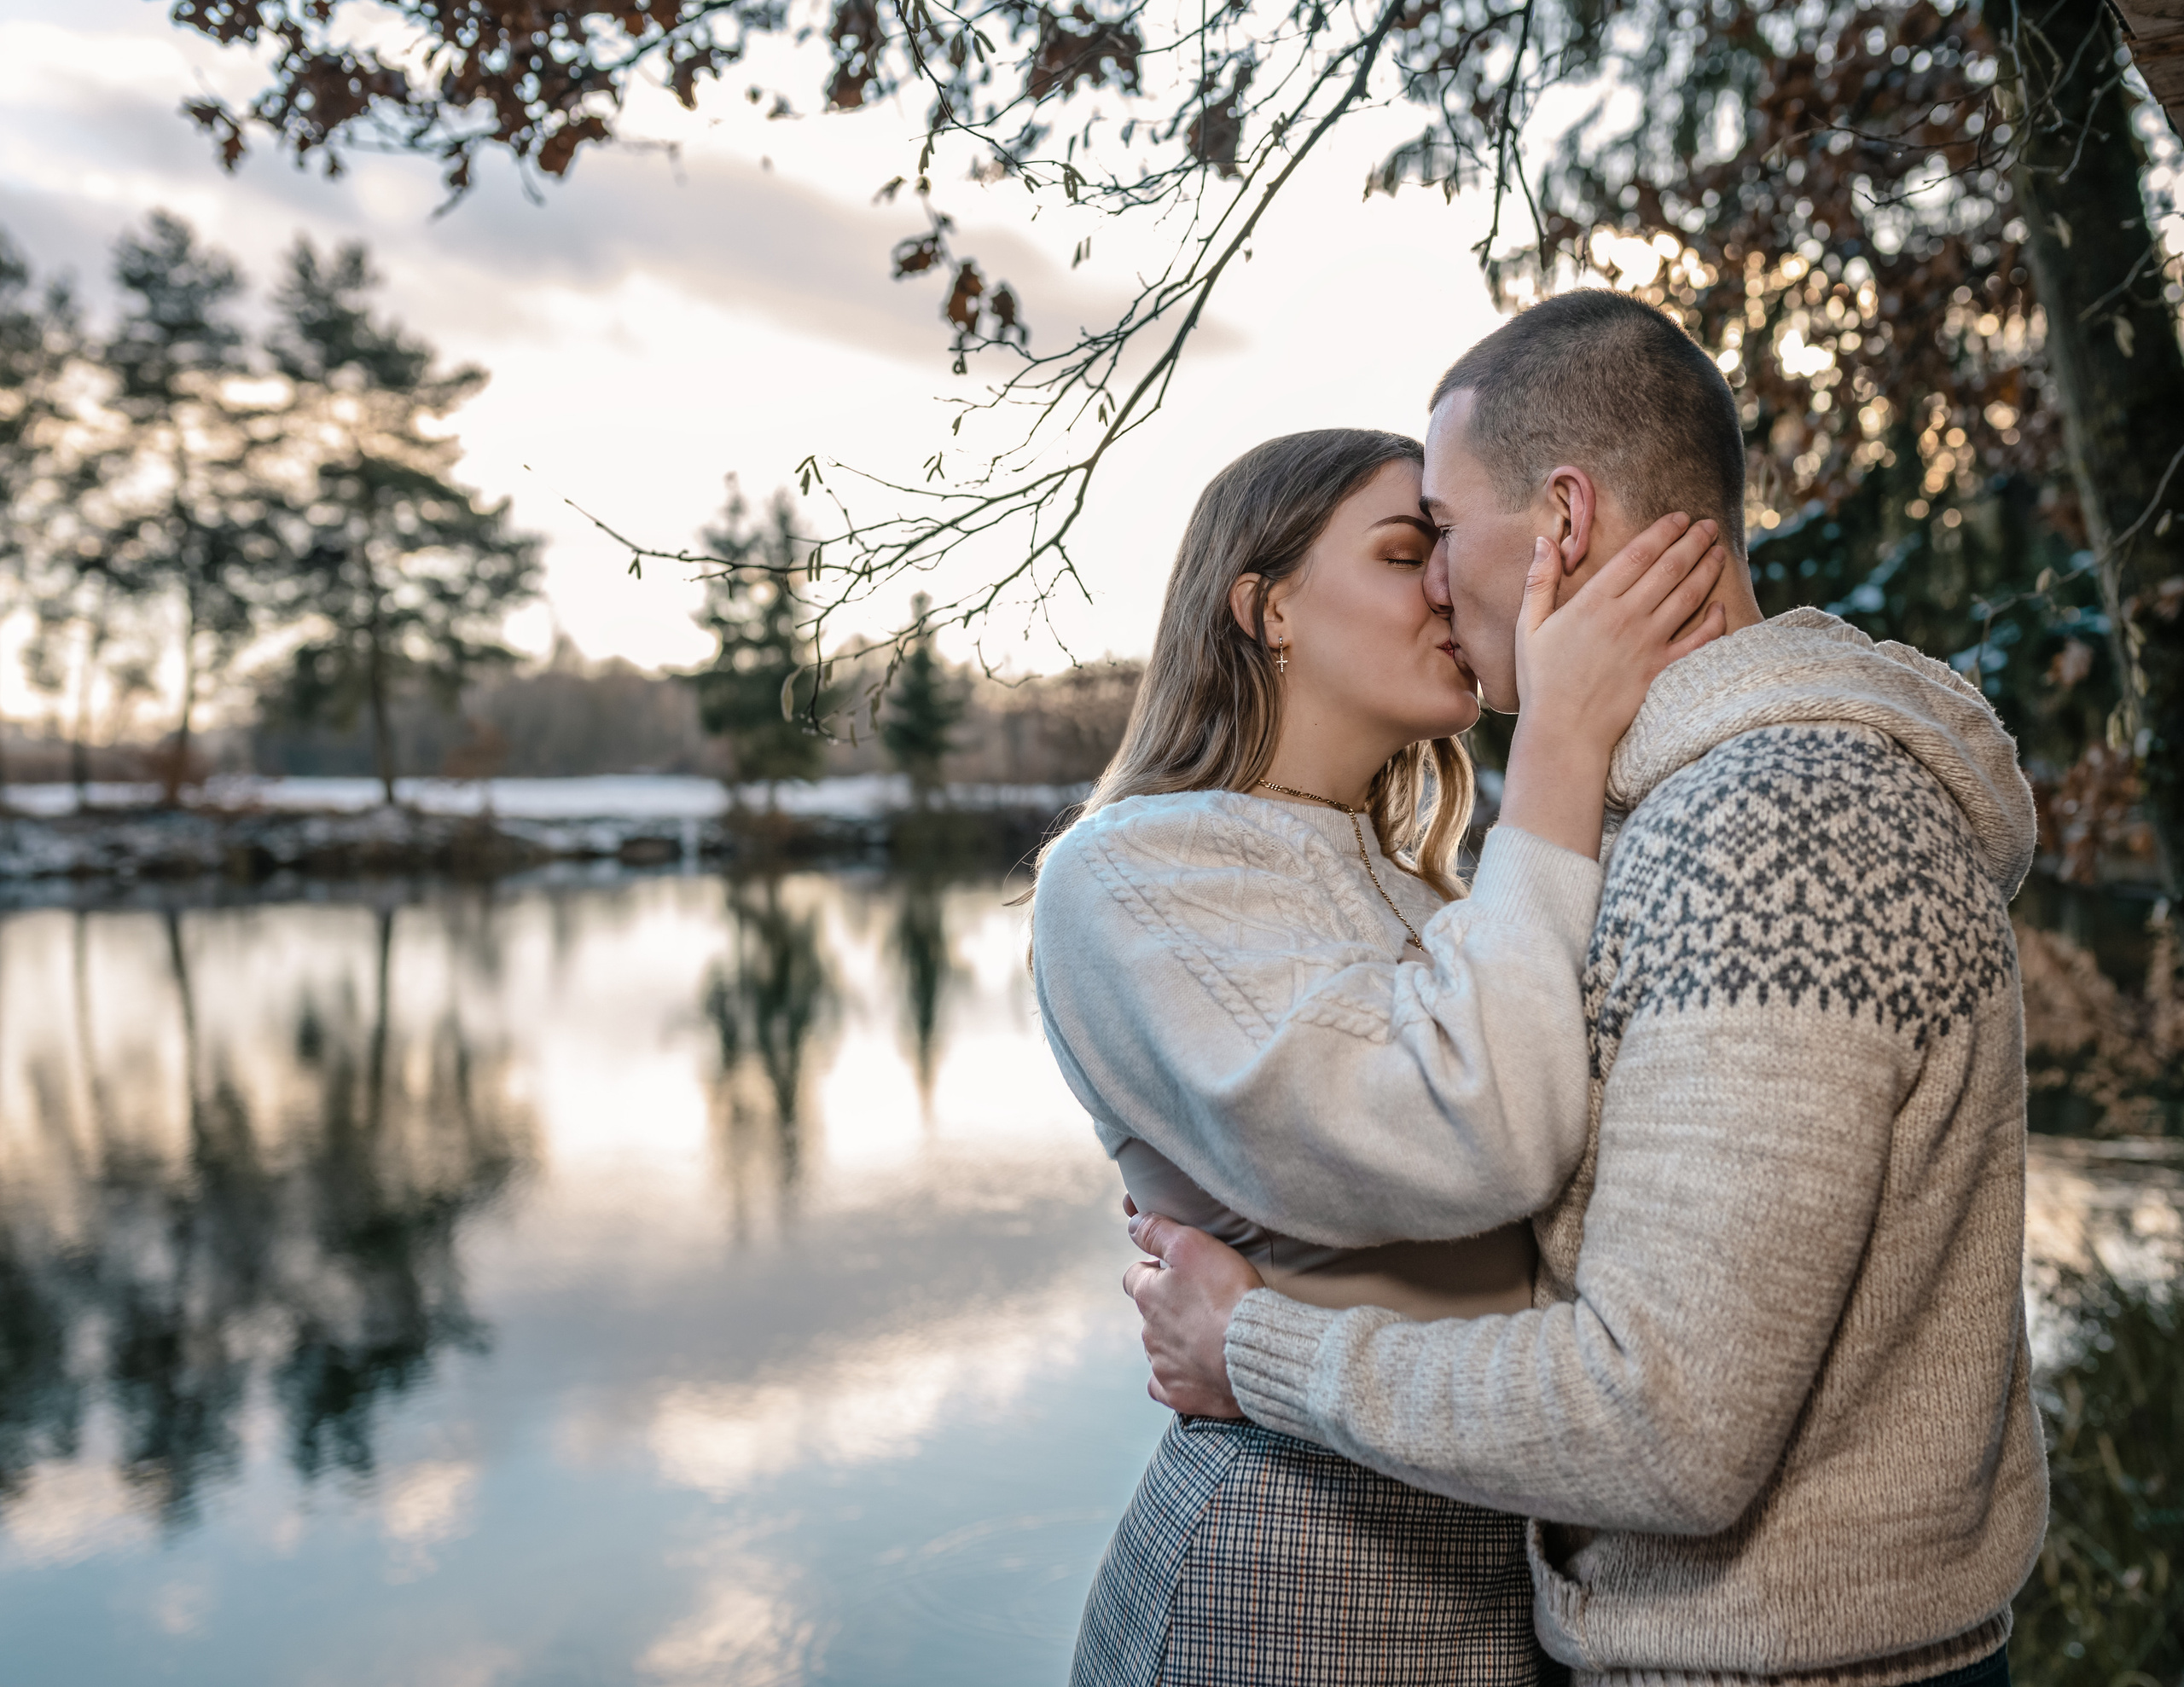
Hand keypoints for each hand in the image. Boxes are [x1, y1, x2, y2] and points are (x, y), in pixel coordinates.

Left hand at [1123, 1210, 1262, 1417]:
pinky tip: (1199, 1369)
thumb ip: (1158, 1231)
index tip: (1178, 1271)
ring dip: (1178, 1340)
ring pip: (1161, 1348)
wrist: (1256, 1352)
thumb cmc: (1228, 1296)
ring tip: (1212, 1334)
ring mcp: (1162, 1366)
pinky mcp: (1179, 1395)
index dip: (1154, 1270)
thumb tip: (1134, 1223)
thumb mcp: (1193, 1245)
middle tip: (1204, 1302)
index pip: (1135, 1276)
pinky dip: (1181, 1376)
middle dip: (1170, 1307)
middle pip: (1150, 1314)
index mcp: (1147, 1296)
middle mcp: (1147, 1332)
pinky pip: (1168, 1385)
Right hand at [1513, 512, 1729, 750]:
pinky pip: (1698, 641)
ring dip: (1707, 570)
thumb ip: (1538, 582)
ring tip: (1718, 552)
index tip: (1679, 518)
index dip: (1663, 531)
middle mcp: (1627, 617)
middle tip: (1708, 525)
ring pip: (1688, 596)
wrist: (1563, 733)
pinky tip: (1720, 608)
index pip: (1638, 554)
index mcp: (1594, 602)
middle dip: (1693, 541)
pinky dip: (1714, 622)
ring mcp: (1649, 644)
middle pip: (1670, 568)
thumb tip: (1544, 541)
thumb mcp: (1527, 627)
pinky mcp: (1662, 671)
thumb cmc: (1541, 681)